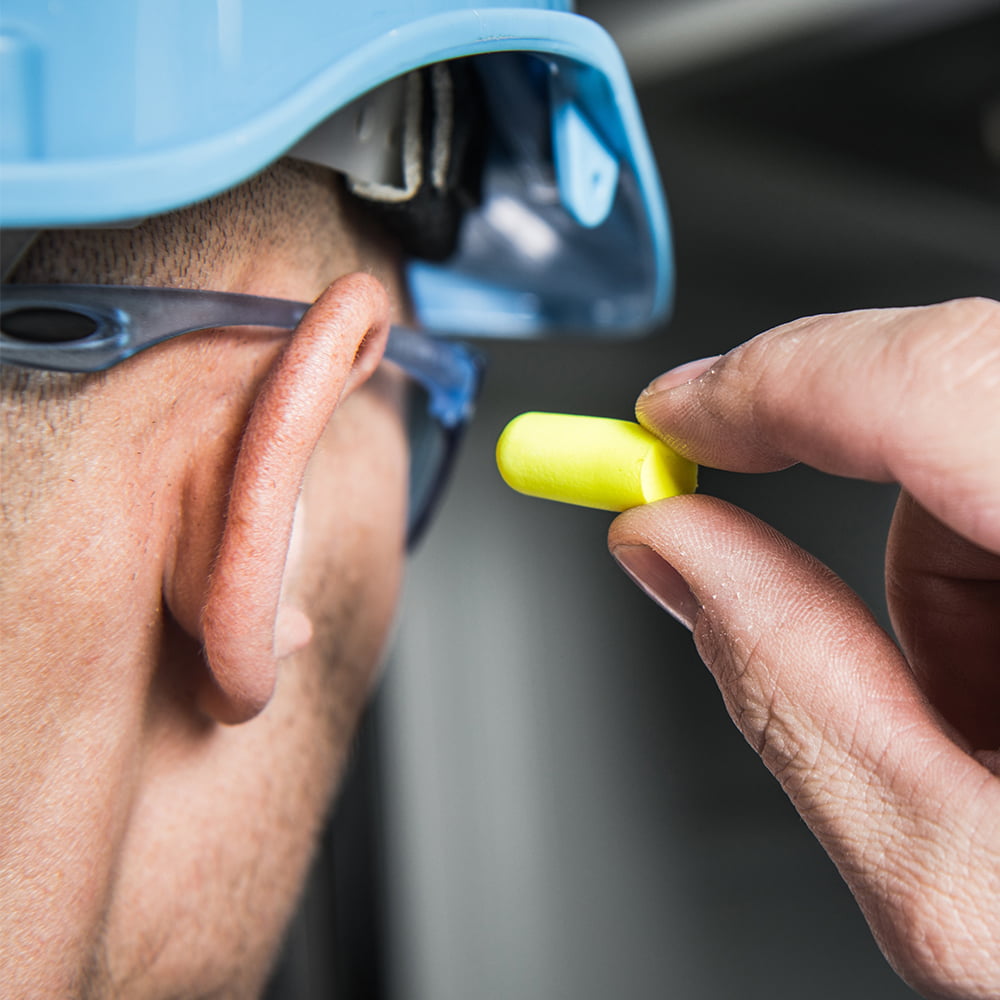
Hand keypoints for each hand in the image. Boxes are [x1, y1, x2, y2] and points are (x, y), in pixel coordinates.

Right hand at [609, 297, 999, 999]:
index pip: (940, 383)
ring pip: (990, 436)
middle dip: (847, 492)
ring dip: (935, 564)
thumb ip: (791, 686)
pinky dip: (985, 571)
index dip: (779, 380)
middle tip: (757, 564)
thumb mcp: (956, 880)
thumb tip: (668, 543)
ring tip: (964, 712)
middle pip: (963, 388)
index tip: (674, 418)